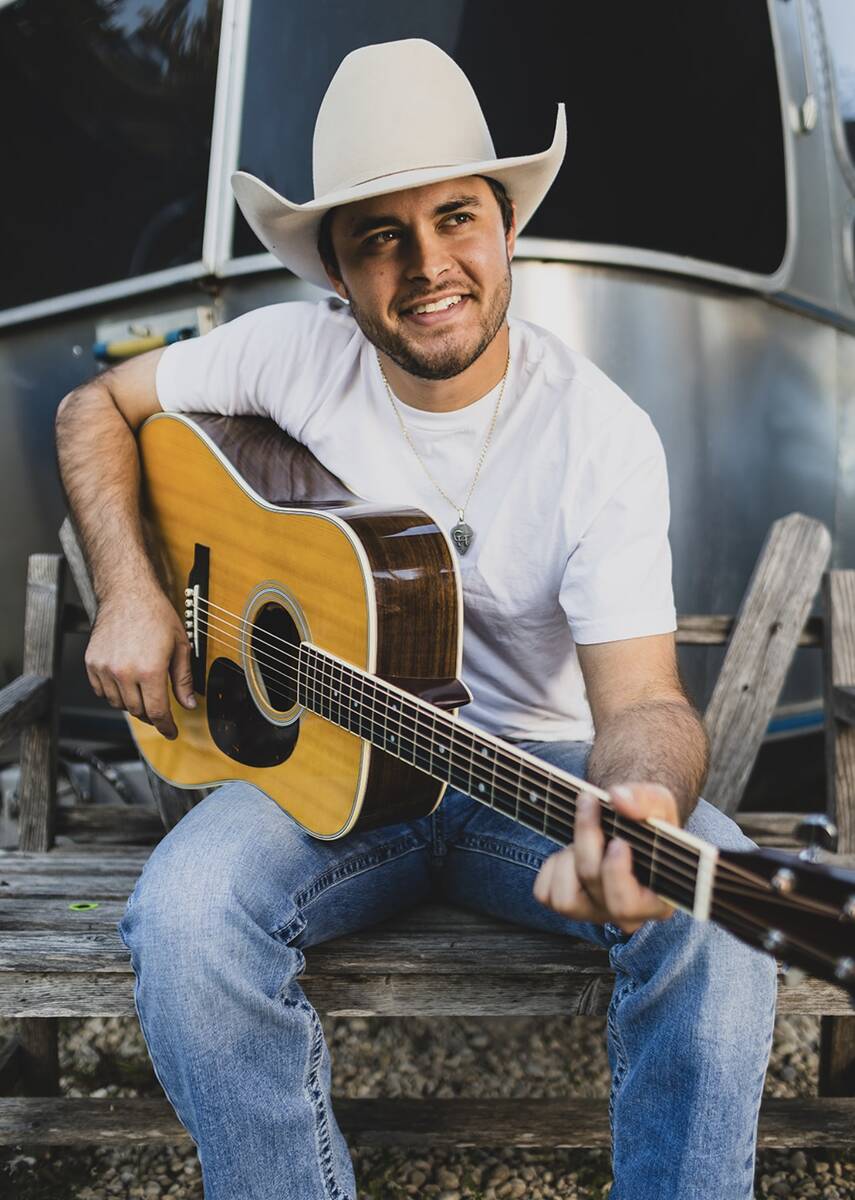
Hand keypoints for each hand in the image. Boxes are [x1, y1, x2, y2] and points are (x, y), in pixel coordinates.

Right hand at [84, 587, 195, 739]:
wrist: (127, 593)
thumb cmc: (156, 614)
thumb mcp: (180, 646)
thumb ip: (183, 679)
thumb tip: (188, 704)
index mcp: (150, 670)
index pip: (157, 711)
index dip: (166, 726)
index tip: (170, 732)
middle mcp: (125, 672)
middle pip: (138, 711)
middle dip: (152, 715)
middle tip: (160, 710)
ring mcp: (105, 668)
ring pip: (118, 704)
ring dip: (132, 704)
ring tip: (143, 692)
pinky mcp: (92, 663)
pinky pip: (101, 692)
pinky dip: (113, 694)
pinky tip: (125, 684)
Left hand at [533, 783, 678, 933]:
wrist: (628, 824)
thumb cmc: (650, 821)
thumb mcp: (659, 804)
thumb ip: (646, 800)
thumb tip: (619, 798)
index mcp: (655, 901)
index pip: (626, 906)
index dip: (615, 873)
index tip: (618, 840)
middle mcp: (625, 915)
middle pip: (593, 883)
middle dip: (587, 840)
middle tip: (590, 803)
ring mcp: (595, 913)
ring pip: (564, 899)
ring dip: (567, 858)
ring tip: (581, 839)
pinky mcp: (569, 906)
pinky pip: (545, 893)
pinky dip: (552, 867)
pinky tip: (570, 852)